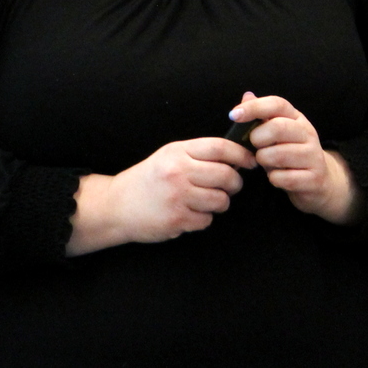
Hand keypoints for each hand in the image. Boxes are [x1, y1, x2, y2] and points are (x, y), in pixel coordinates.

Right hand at [67, 137, 256, 256]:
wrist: (117, 205)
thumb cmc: (150, 178)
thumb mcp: (170, 155)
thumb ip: (200, 152)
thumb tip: (237, 149)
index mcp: (178, 151)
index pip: (220, 148)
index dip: (241, 154)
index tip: (250, 162)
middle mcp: (178, 171)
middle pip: (226, 175)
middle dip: (235, 183)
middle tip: (230, 186)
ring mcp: (177, 196)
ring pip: (221, 200)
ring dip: (220, 203)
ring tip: (207, 200)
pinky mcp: (177, 219)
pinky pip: (207, 220)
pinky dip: (203, 218)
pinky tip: (190, 213)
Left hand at [230, 92, 358, 224]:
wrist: (320, 180)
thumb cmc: (289, 153)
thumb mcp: (276, 133)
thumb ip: (261, 116)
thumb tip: (247, 96)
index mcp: (297, 118)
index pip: (277, 104)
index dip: (254, 107)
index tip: (234, 115)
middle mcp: (308, 133)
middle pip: (278, 127)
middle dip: (258, 138)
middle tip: (254, 146)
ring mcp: (314, 156)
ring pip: (280, 155)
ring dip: (264, 160)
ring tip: (265, 161)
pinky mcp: (314, 178)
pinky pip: (285, 178)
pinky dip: (274, 178)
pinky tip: (276, 176)